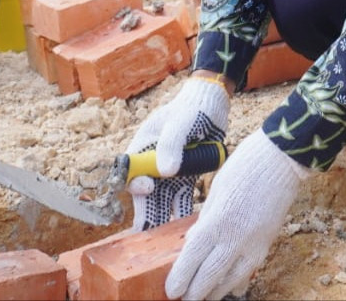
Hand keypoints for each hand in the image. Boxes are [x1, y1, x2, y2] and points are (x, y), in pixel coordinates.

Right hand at [124, 76, 230, 230]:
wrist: (214, 104)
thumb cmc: (191, 108)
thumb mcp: (180, 122)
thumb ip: (171, 144)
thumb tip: (165, 171)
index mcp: (143, 148)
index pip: (131, 173)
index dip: (136, 185)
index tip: (149, 188)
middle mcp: (153, 163)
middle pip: (146, 194)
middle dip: (148, 214)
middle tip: (150, 238)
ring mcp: (170, 171)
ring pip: (164, 200)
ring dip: (165, 218)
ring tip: (167, 241)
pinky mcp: (187, 176)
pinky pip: (182, 198)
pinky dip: (183, 212)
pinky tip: (188, 229)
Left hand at [166, 130, 311, 299]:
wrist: (283, 159)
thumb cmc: (245, 166)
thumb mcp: (216, 191)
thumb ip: (206, 220)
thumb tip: (195, 241)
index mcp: (217, 221)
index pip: (192, 260)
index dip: (180, 279)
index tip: (172, 291)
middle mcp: (235, 238)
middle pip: (210, 276)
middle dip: (196, 293)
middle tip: (186, 299)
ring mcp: (255, 244)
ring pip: (231, 281)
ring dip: (216, 292)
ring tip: (205, 296)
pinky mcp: (268, 243)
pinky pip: (249, 271)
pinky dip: (236, 282)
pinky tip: (229, 285)